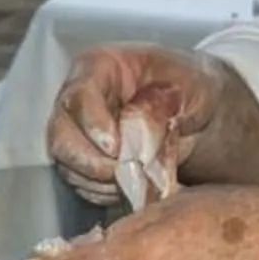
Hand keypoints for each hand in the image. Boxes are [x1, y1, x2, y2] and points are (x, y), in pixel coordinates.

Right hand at [49, 46, 224, 207]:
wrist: (197, 113)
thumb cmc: (192, 88)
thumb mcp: (189, 85)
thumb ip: (161, 107)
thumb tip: (136, 139)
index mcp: (100, 67)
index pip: (80, 96)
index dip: (94, 124)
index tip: (116, 147)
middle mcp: (79, 100)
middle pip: (60, 136)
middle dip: (91, 162)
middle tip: (124, 172)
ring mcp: (77, 133)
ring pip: (67, 165)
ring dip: (101, 181)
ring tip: (137, 179)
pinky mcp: (82, 162)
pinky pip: (82, 184)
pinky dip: (105, 192)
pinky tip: (134, 187)